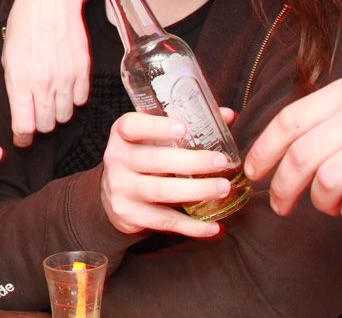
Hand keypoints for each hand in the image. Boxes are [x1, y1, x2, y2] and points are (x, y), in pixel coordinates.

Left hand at [2, 0, 91, 146]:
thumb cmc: (25, 21)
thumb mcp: (7, 54)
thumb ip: (14, 84)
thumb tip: (19, 105)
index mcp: (20, 80)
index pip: (24, 126)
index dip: (22, 138)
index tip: (22, 139)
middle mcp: (44, 83)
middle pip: (46, 125)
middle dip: (40, 125)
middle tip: (37, 116)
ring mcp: (66, 77)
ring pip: (65, 115)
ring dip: (57, 113)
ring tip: (52, 101)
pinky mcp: (83, 69)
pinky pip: (81, 99)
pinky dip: (74, 99)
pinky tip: (66, 87)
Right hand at [100, 111, 235, 238]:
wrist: (112, 192)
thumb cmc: (143, 155)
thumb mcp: (154, 135)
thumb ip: (188, 123)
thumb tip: (228, 115)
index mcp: (123, 134)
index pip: (133, 126)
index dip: (157, 127)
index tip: (183, 128)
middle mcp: (117, 159)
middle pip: (155, 160)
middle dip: (192, 162)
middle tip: (221, 162)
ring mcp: (121, 189)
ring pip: (162, 191)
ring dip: (196, 191)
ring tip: (223, 188)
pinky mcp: (129, 215)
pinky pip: (164, 221)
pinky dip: (191, 226)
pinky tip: (213, 226)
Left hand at [243, 71, 341, 226]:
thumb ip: (338, 113)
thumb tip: (290, 144)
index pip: (290, 118)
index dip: (264, 149)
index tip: (254, 172)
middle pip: (302, 154)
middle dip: (283, 188)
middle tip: (282, 206)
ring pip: (327, 180)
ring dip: (321, 203)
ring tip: (331, 206)